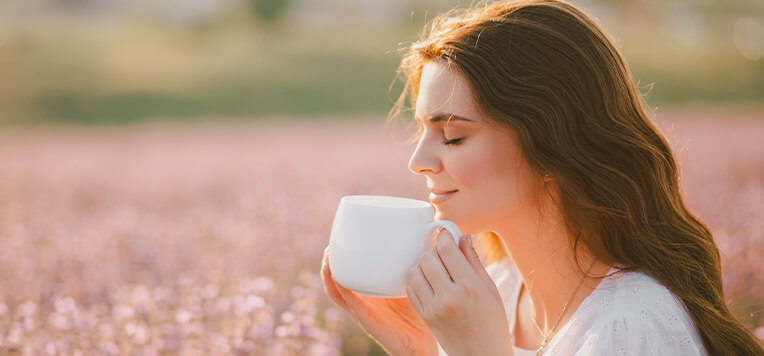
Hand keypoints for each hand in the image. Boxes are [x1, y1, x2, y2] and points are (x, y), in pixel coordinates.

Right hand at [320, 246, 438, 355]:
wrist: (421, 341)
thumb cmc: (417, 311)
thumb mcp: (412, 282)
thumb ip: (415, 264)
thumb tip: (426, 238)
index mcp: (369, 290)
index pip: (349, 273)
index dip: (341, 258)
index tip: (339, 239)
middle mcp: (361, 299)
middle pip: (336, 280)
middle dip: (329, 263)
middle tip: (331, 247)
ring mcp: (361, 310)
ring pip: (336, 292)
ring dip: (329, 275)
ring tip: (328, 259)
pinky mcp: (366, 319)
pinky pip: (350, 304)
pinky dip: (342, 290)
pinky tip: (339, 279)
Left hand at [406, 230, 513, 355]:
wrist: (482, 355)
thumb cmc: (492, 322)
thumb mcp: (490, 289)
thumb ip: (473, 261)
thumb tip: (462, 237)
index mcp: (469, 286)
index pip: (447, 250)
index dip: (444, 236)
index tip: (446, 234)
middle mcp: (449, 296)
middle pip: (428, 258)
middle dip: (434, 249)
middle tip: (442, 251)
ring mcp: (434, 308)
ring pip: (415, 271)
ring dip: (422, 264)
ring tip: (433, 266)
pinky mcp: (425, 316)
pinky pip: (411, 289)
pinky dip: (416, 279)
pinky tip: (427, 280)